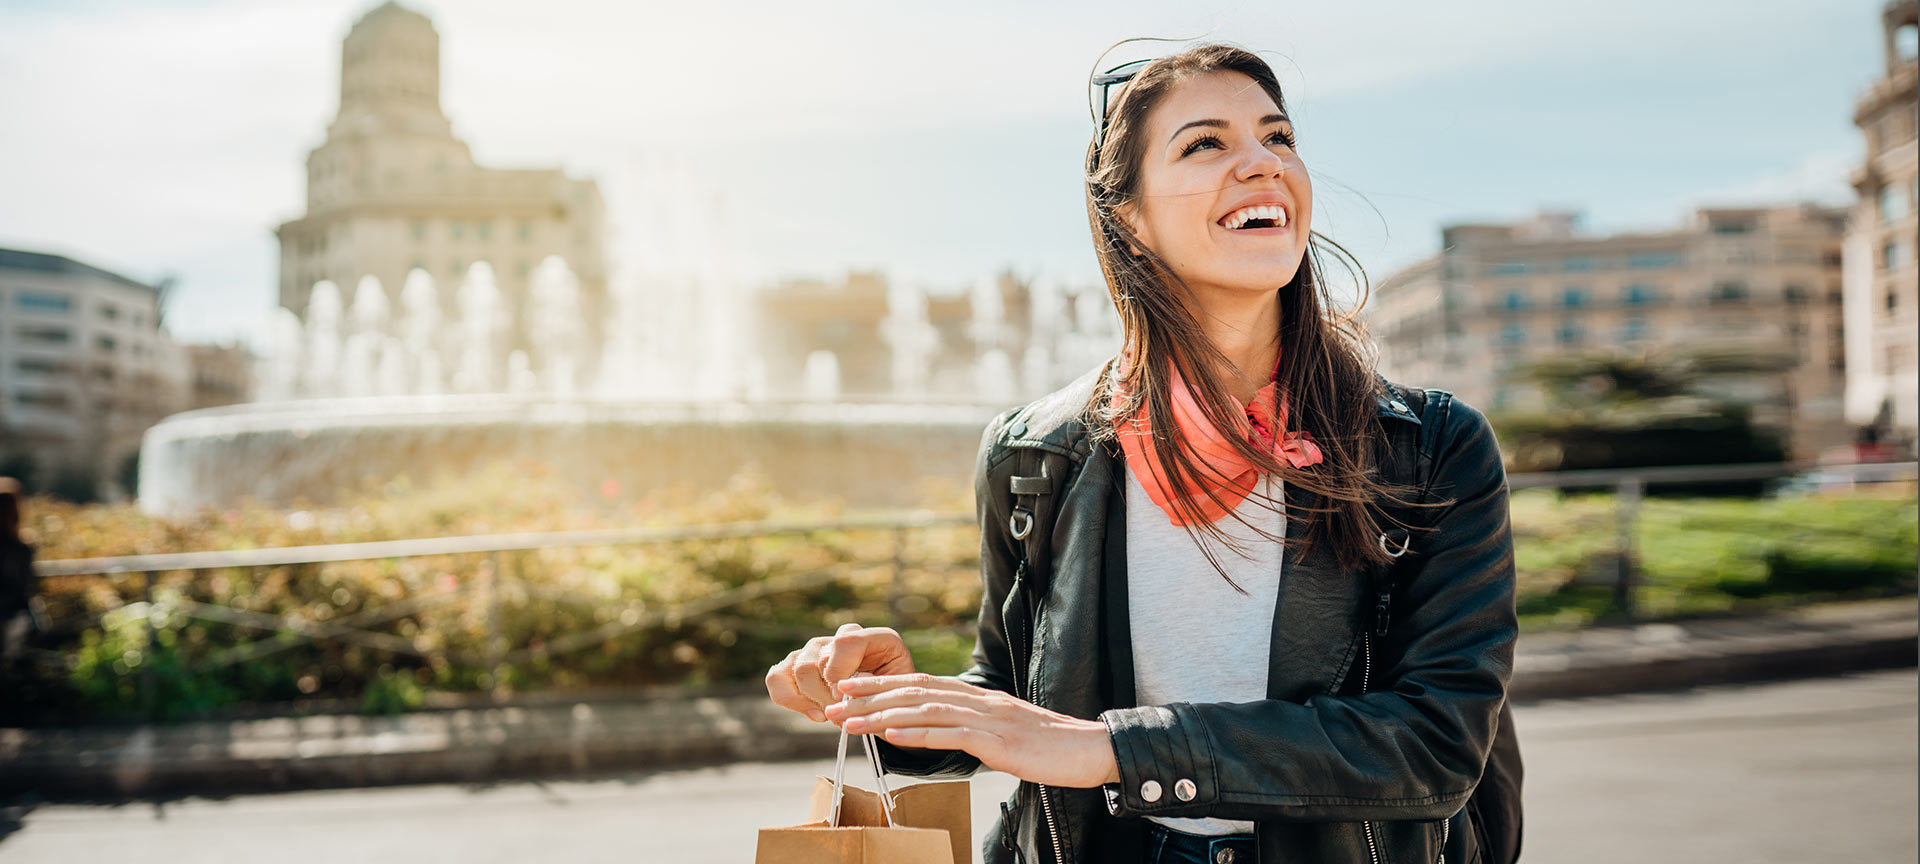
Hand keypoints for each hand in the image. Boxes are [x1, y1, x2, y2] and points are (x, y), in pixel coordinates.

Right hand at [765, 623, 914, 721]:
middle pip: (817, 660)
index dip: (840, 672)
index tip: (845, 697)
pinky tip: (815, 713)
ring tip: (831, 715)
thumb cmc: (894, 700)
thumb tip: (844, 694)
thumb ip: (876, 690)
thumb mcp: (898, 695)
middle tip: (841, 715)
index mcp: (874, 638)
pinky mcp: (796, 665)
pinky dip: (790, 699)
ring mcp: (816, 650)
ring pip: (798, 669)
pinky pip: (776, 677)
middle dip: (826, 696)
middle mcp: (840, 638)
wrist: (888, 706)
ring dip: (812, 700)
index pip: (845, 641)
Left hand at [826, 673, 1120, 788]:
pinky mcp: (998, 740)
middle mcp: (978, 701)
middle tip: (832, 700)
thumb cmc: (1049, 748)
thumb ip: (974, 728)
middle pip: (915, 691)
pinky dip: (918, 733)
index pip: (921, 684)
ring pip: (926, 710)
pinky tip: (891, 735)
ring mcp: (988, 719)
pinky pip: (951, 734)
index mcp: (978, 698)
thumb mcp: (1004, 734)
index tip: (848, 689)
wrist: (1089, 750)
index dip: (882, 685)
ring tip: (848, 721)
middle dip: (870, 696)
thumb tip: (942, 732)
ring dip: (882, 715)